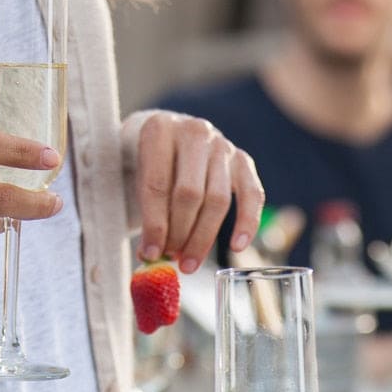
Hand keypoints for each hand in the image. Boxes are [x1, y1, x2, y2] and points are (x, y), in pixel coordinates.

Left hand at [134, 111, 264, 272]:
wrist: (173, 135)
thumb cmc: (153, 162)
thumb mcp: (138, 179)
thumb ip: (146, 213)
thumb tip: (151, 256)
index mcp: (159, 130)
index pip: (157, 185)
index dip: (155, 225)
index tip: (151, 254)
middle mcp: (194, 132)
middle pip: (190, 194)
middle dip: (180, 234)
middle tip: (173, 260)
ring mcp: (222, 145)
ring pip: (217, 200)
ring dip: (203, 238)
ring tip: (190, 262)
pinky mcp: (243, 159)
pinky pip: (252, 195)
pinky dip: (247, 223)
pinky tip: (237, 247)